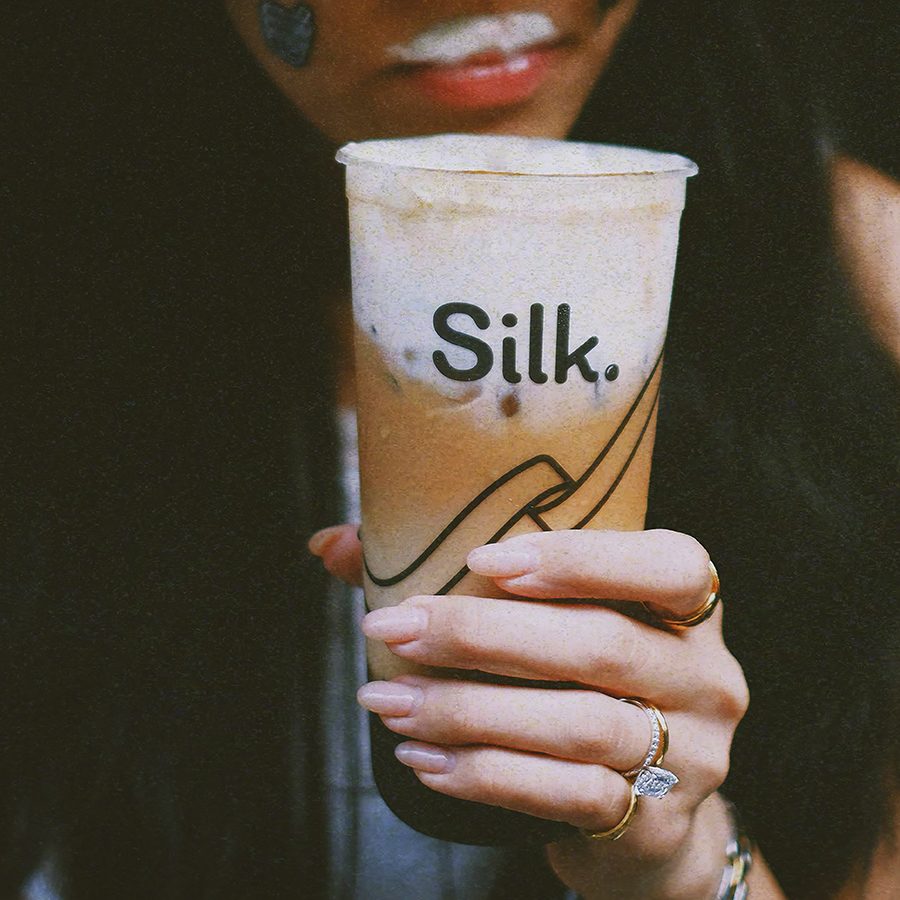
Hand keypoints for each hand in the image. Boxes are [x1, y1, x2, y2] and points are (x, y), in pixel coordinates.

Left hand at [310, 526, 749, 898]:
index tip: (480, 560)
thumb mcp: (554, 620)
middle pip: (599, 646)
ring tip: (387, 701)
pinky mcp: (655, 820)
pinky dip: (485, 775)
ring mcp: (692, 754)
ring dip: (467, 710)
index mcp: (689, 605)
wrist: (652, 817)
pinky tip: (424, 761)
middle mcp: (704, 675)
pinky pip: (566, 795)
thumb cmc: (584, 686)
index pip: (666, 565)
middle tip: (393, 629)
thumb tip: (333, 544)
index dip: (580, 559)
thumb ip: (453, 577)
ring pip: (577, 725)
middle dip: (482, 635)